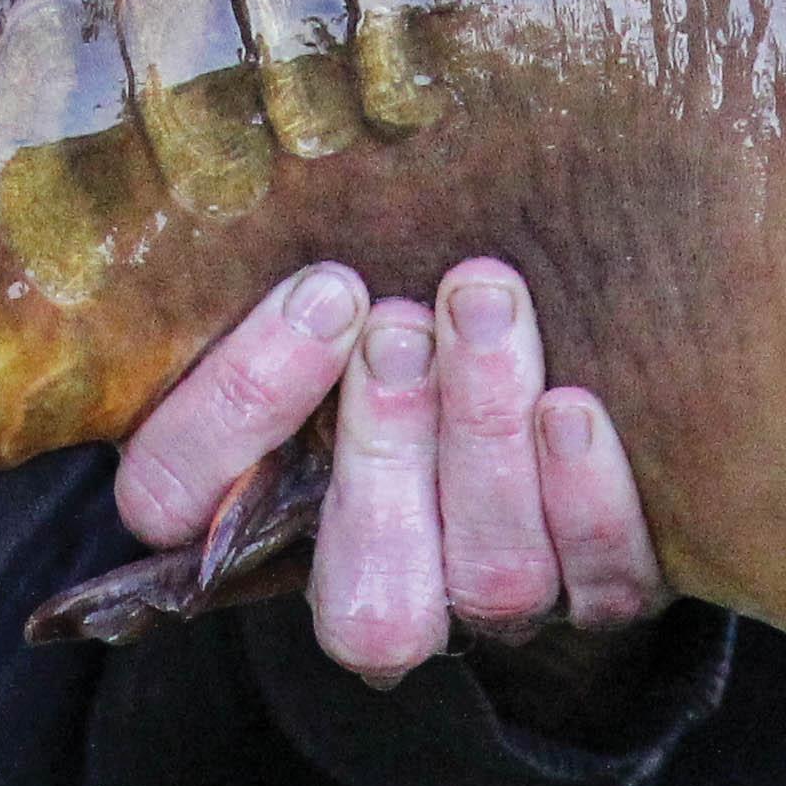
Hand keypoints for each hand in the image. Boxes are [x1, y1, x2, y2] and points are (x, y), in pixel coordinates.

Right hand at [113, 256, 667, 687]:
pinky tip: (573, 408)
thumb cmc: (400, 272)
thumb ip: (289, 264)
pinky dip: (587, 502)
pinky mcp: (604, 594)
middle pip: (362, 597)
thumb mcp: (326, 268)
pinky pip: (603, 585)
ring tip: (487, 311)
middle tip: (403, 322)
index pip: (181, 505)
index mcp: (251, 511)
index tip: (319, 294)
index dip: (235, 412)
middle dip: (384, 451)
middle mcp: (373, 586)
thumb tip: (277, 185)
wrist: (565, 318)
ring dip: (484, 441)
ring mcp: (493, 601)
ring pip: (488, 582)